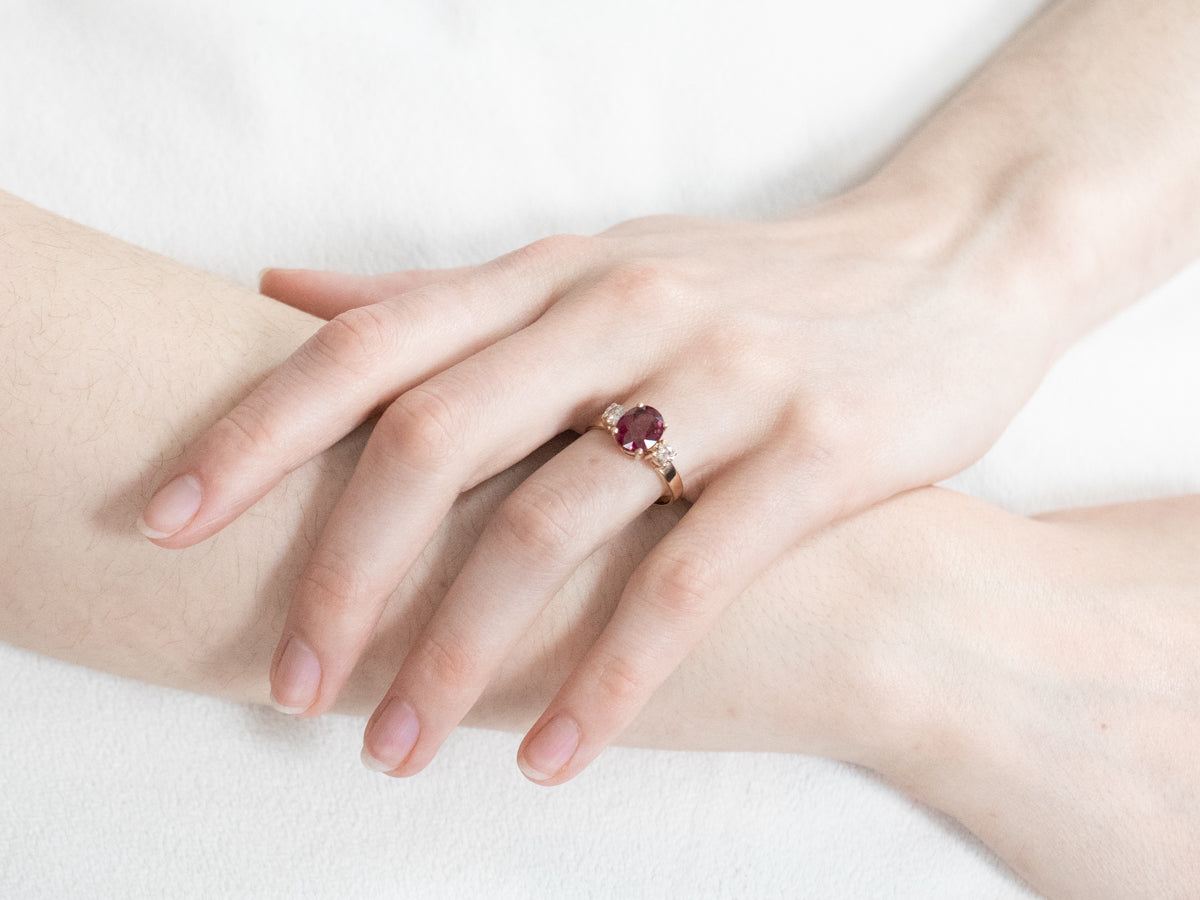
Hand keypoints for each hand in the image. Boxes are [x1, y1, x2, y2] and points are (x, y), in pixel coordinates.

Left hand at [138, 191, 1064, 782]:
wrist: (950, 264)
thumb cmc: (751, 286)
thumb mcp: (592, 269)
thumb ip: (445, 297)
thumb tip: (287, 298)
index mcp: (553, 275)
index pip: (371, 345)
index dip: (255, 432)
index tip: (166, 521)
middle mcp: (622, 309)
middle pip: (436, 440)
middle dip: (344, 576)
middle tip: (290, 690)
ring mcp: (724, 374)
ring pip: (554, 523)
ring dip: (462, 652)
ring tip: (402, 751)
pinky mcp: (819, 447)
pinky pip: (689, 582)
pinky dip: (610, 681)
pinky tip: (554, 754)